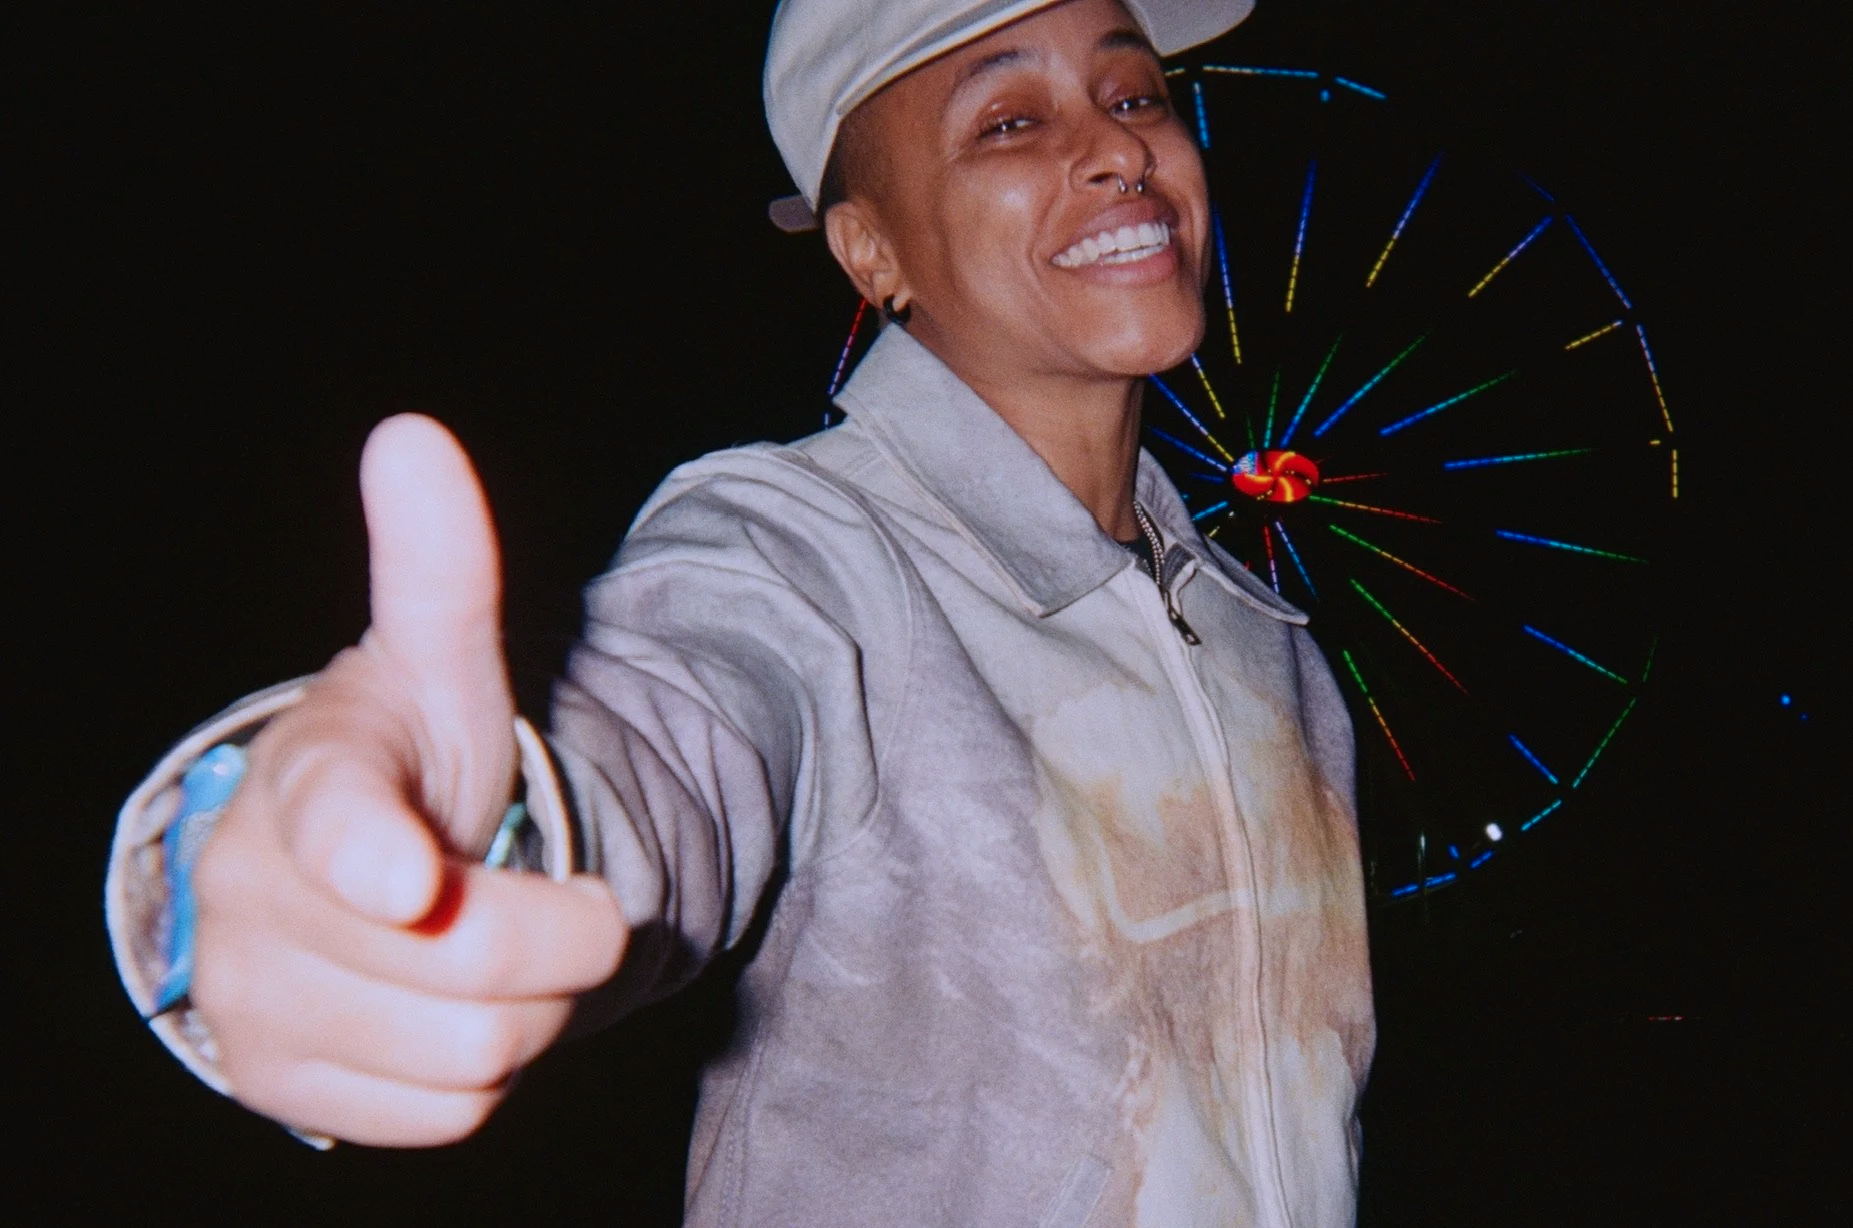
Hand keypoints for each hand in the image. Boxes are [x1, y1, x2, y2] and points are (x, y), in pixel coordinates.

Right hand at [190, 415, 626, 1145]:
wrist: (353, 880)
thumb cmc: (409, 763)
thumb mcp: (437, 666)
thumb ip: (437, 567)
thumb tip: (413, 435)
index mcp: (306, 782)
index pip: (330, 819)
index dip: (372, 851)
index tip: (408, 879)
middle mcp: (251, 900)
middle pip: (475, 975)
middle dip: (557, 943)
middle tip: (550, 900)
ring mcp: (253, 1005)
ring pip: (472, 1059)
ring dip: (527, 1012)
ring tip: (494, 955)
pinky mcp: (280, 1088)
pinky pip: (448, 1117)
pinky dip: (482, 1075)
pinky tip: (451, 1011)